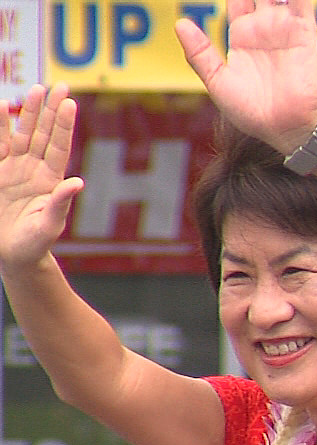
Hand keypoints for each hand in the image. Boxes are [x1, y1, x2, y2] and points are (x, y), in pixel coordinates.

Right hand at [0, 84, 83, 271]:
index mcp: (52, 180)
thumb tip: (77, 183)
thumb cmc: (35, 243)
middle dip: (51, 110)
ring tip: (35, 88)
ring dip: (27, 112)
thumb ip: (60, 204)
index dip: (64, 125)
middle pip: (44, 134)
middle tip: (59, 85)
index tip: (70, 103)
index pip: (59, 147)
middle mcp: (35, 169)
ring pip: (22, 134)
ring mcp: (15, 168)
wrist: (12, 254)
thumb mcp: (48, 226)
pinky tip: (0, 105)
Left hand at [175, 0, 316, 155]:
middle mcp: (265, 31)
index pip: (237, 1)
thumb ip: (200, 54)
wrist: (287, 127)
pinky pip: (302, 4)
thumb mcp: (218, 83)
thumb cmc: (253, 113)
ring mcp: (285, 31)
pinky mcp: (304, 35)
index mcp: (243, 39)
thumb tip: (180, 24)